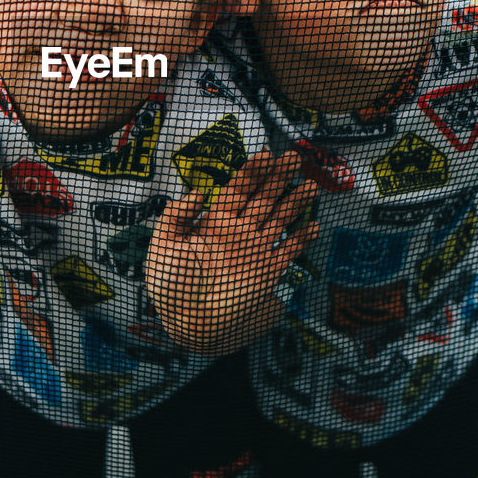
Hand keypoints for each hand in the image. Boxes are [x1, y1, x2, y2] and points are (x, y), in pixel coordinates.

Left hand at [146, 150, 319, 355]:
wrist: (187, 322)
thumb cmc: (170, 284)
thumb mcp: (163, 245)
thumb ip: (176, 216)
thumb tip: (199, 193)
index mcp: (215, 221)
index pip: (238, 189)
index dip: (252, 171)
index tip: (265, 155)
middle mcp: (239, 231)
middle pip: (263, 197)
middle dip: (279, 176)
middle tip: (294, 156)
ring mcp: (255, 250)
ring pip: (280, 218)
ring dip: (295, 201)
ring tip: (310, 184)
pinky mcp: (267, 272)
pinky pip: (289, 251)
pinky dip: (302, 239)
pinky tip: (314, 225)